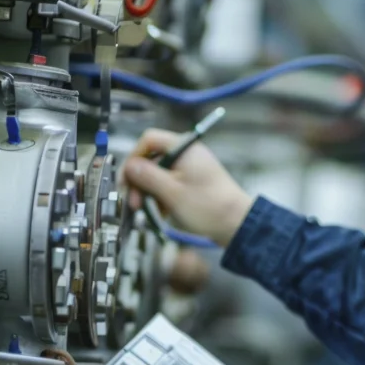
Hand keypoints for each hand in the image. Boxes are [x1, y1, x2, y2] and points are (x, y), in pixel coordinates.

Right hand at [121, 128, 253, 248]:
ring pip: (160, 174)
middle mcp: (188, 154)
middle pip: (152, 159)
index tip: (127, 177)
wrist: (237, 224)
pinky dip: (162, 196)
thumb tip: (130, 166)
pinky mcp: (194, 183)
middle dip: (140, 180)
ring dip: (149, 191)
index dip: (134, 157)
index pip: (149, 140)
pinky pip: (170, 184)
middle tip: (134, 200)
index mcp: (184, 147)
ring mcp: (191, 168)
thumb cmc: (210, 207)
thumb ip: (147, 176)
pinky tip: (160, 211)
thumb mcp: (172, 192)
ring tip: (146, 209)